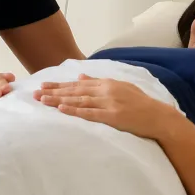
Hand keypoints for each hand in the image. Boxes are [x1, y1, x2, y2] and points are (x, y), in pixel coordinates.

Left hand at [33, 75, 170, 138]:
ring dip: (59, 100)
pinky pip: (90, 113)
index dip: (59, 85)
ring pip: (79, 101)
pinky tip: (62, 110)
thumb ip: (98, 82)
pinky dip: (75, 111)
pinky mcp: (113, 116)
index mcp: (107, 83)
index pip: (77, 84)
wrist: (158, 116)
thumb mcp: (120, 87)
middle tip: (36, 93)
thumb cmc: (139, 103)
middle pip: (74, 91)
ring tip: (43, 101)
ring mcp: (109, 103)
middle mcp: (106, 90)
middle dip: (54, 92)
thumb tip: (80, 77)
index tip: (44, 86)